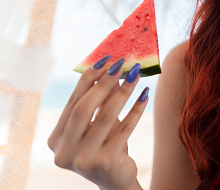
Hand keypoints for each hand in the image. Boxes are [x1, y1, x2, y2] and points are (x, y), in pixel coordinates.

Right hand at [48, 56, 148, 189]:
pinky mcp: (105, 162)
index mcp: (56, 140)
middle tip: (121, 64)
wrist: (117, 181)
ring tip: (136, 74)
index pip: (73, 102)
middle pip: (84, 109)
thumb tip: (112, 67)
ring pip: (106, 116)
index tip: (104, 60)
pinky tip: (145, 94)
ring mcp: (83, 159)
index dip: (88, 79)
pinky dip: (136, 109)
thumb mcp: (99, 125)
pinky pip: (125, 129)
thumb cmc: (106, 147)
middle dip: (104, 83)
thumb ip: (100, 101)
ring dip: (123, 91)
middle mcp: (64, 152)